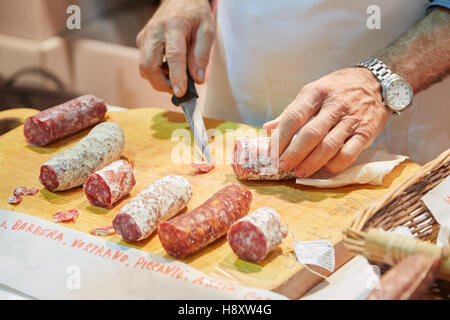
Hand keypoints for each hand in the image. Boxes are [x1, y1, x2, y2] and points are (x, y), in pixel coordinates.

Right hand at [137, 0, 215, 96]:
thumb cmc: (195, 14)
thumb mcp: (207, 31)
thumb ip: (202, 56)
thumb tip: (198, 80)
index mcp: (174, 26)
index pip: (173, 55)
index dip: (176, 77)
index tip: (180, 92)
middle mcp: (155, 31)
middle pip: (148, 65)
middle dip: (161, 84)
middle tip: (178, 89)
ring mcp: (145, 36)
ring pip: (144, 67)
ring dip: (159, 79)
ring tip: (176, 77)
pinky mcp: (141, 41)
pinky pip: (145, 63)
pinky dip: (156, 72)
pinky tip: (169, 68)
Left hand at [263, 68, 391, 177]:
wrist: (377, 81)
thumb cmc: (338, 88)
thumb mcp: (313, 92)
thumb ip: (291, 111)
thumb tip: (267, 129)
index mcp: (316, 92)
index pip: (294, 117)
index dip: (281, 137)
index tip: (271, 152)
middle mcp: (335, 105)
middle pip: (310, 134)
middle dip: (293, 153)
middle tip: (282, 166)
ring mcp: (352, 119)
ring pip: (329, 146)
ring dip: (311, 163)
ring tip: (299, 173)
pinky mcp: (367, 132)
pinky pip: (349, 153)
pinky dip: (335, 164)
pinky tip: (324, 168)